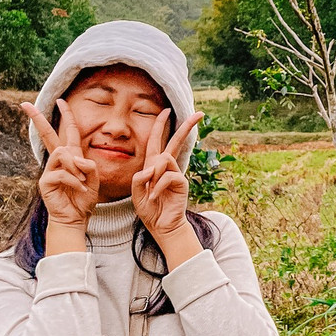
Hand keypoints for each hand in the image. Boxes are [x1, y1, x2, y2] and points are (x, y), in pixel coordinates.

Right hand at [22, 97, 99, 240]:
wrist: (76, 217)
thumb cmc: (84, 198)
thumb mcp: (94, 178)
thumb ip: (88, 165)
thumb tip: (76, 158)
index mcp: (71, 156)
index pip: (69, 131)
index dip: (66, 115)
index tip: (60, 101)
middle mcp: (58, 160)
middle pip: (47, 134)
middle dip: (37, 118)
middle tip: (25, 104)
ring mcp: (50, 170)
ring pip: (62, 153)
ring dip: (76, 167)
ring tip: (82, 181)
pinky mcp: (45, 181)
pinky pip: (62, 172)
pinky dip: (75, 180)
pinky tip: (80, 188)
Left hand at [131, 109, 203, 263]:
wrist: (160, 225)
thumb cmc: (148, 208)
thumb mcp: (136, 191)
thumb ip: (140, 177)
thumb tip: (152, 168)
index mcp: (153, 164)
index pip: (157, 140)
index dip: (161, 125)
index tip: (167, 110)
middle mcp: (166, 166)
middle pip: (176, 141)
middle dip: (186, 126)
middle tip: (200, 113)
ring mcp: (176, 173)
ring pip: (165, 158)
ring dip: (154, 174)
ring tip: (151, 190)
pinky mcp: (181, 183)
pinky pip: (168, 176)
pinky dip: (158, 186)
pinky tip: (154, 196)